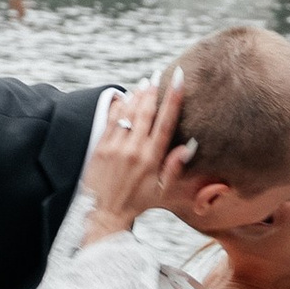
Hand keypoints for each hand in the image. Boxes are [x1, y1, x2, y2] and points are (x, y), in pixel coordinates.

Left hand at [80, 75, 195, 238]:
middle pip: (146, 112)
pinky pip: (110, 120)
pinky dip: (118, 106)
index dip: (173, 99)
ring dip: (137, 95)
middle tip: (159, 75)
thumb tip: (189, 146)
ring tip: (144, 82)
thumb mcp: (162, 190)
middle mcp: (134, 149)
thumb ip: (174, 167)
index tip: (178, 80)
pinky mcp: (100, 147)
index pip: (166, 122)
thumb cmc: (137, 202)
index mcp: (152, 158)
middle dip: (154, 90)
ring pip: (128, 112)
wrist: (104, 213)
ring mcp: (115, 146)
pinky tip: (124, 97)